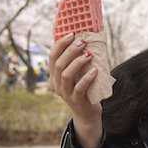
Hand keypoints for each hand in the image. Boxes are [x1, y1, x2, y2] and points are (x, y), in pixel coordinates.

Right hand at [48, 33, 101, 147]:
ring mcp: (65, 93)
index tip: (71, 33)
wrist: (87, 114)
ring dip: (77, 62)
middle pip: (59, 64)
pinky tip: (95, 70)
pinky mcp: (76, 101)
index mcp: (54, 76)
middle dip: (70, 50)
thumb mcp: (77, 75)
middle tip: (82, 41)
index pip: (52, 57)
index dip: (60, 44)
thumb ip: (77, 63)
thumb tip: (86, 41)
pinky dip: (87, 78)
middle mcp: (56, 84)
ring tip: (89, 54)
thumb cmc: (84, 90)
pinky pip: (79, 88)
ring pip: (66, 75)